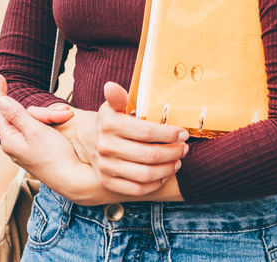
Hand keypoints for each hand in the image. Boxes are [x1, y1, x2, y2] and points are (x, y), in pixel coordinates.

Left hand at [0, 76, 96, 201]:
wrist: (74, 179)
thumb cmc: (55, 156)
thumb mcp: (36, 131)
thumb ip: (18, 115)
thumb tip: (1, 101)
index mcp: (10, 141)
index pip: (1, 111)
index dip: (1, 93)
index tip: (0, 77)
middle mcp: (16, 145)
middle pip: (24, 115)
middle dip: (44, 110)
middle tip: (65, 112)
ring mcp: (27, 148)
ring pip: (35, 120)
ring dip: (52, 116)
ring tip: (68, 118)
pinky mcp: (38, 149)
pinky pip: (41, 128)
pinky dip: (52, 123)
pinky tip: (63, 122)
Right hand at [92, 81, 187, 197]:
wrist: (92, 142)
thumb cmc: (112, 122)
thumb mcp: (114, 107)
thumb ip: (118, 98)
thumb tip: (111, 86)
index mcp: (109, 124)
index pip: (146, 132)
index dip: (169, 134)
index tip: (183, 133)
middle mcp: (106, 147)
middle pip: (149, 154)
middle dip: (173, 152)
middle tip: (184, 148)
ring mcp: (106, 167)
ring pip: (146, 174)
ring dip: (168, 168)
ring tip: (177, 161)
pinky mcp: (108, 183)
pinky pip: (137, 189)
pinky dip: (155, 184)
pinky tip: (164, 174)